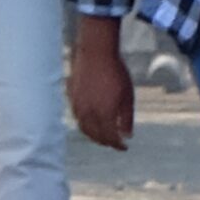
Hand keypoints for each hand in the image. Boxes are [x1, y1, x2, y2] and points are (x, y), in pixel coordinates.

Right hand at [70, 23, 135, 150]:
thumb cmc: (116, 72)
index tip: (124, 147)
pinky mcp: (71, 98)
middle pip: (95, 136)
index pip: (110, 138)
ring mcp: (78, 106)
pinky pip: (78, 118)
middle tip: (114, 143)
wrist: (96, 52)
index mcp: (104, 114)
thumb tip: (127, 135)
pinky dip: (85, 125)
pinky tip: (92, 122)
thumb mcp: (128, 96)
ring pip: (84, 129)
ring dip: (94, 136)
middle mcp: (88, 113)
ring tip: (103, 136)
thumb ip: (127, 118)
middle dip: (106, 142)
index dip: (118, 145)